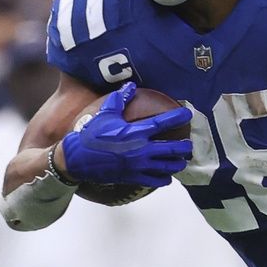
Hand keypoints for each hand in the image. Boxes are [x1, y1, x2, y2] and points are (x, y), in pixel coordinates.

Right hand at [57, 82, 191, 186]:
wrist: (77, 159)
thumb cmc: (91, 135)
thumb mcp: (105, 113)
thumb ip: (120, 99)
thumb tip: (130, 85)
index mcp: (135, 132)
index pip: (163, 123)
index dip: (178, 117)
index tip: (188, 114)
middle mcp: (141, 150)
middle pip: (172, 149)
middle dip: (184, 147)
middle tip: (189, 145)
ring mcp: (138, 166)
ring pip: (167, 167)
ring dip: (177, 164)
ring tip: (182, 161)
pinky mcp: (134, 178)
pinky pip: (156, 181)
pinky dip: (164, 179)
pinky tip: (167, 177)